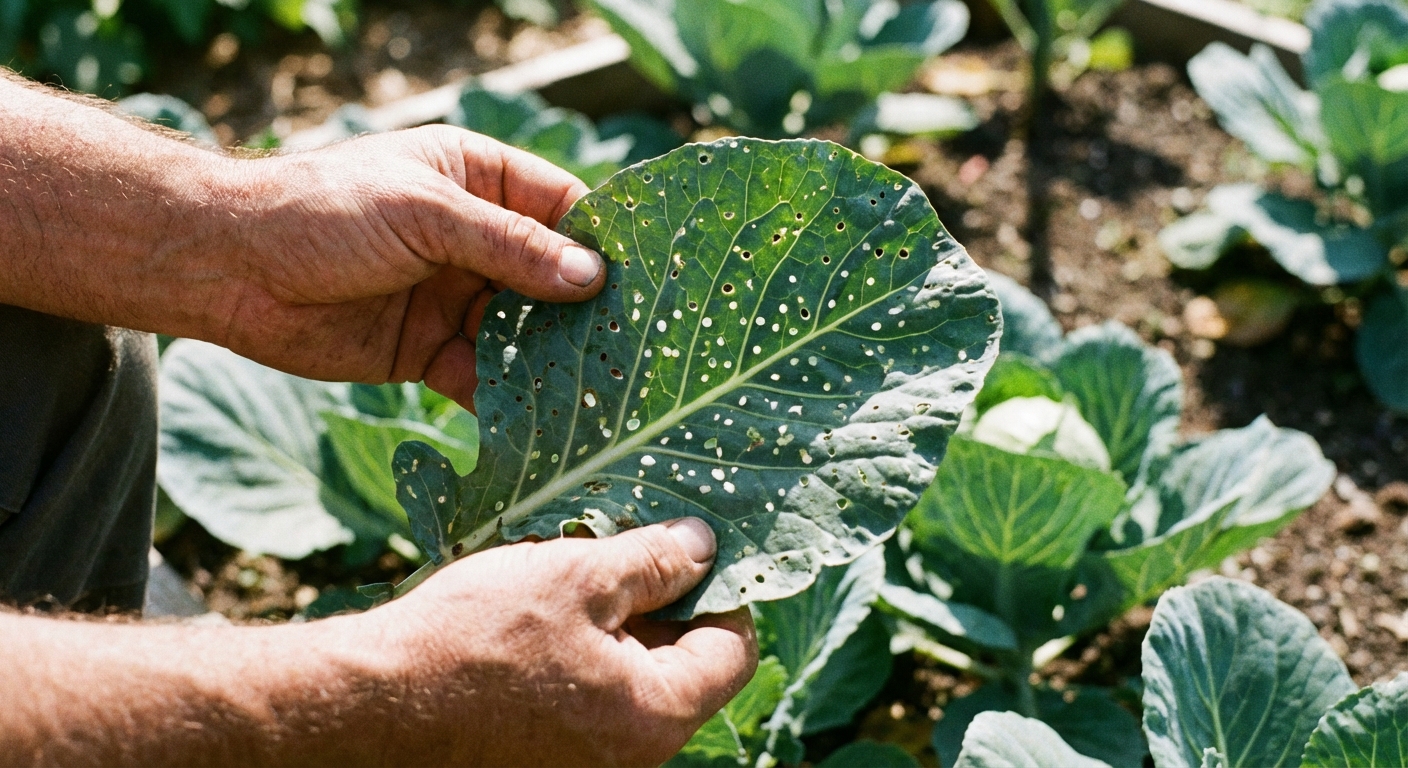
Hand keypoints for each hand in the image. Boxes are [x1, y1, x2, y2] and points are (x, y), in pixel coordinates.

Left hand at [211, 125, 603, 405]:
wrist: (231, 269)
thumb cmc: (324, 211)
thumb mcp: (426, 213)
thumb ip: (509, 246)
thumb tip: (589, 278)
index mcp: (478, 179)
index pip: (562, 208)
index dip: (603, 242)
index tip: (648, 281)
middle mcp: (475, 238)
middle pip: (551, 277)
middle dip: (587, 312)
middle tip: (637, 348)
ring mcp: (454, 296)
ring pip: (523, 331)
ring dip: (555, 360)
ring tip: (603, 392)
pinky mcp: (429, 350)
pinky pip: (483, 375)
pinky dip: (507, 398)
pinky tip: (540, 421)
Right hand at [359, 518, 757, 766]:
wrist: (369, 704)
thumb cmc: (473, 641)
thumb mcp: (576, 578)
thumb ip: (653, 562)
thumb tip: (703, 546)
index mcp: (655, 715)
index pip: (731, 650)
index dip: (721, 588)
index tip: (690, 546)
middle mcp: (629, 753)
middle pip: (681, 663)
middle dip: (661, 597)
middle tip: (625, 542)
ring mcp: (584, 759)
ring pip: (628, 672)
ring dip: (613, 616)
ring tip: (570, 567)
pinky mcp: (544, 753)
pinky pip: (586, 691)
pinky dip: (577, 644)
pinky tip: (539, 605)